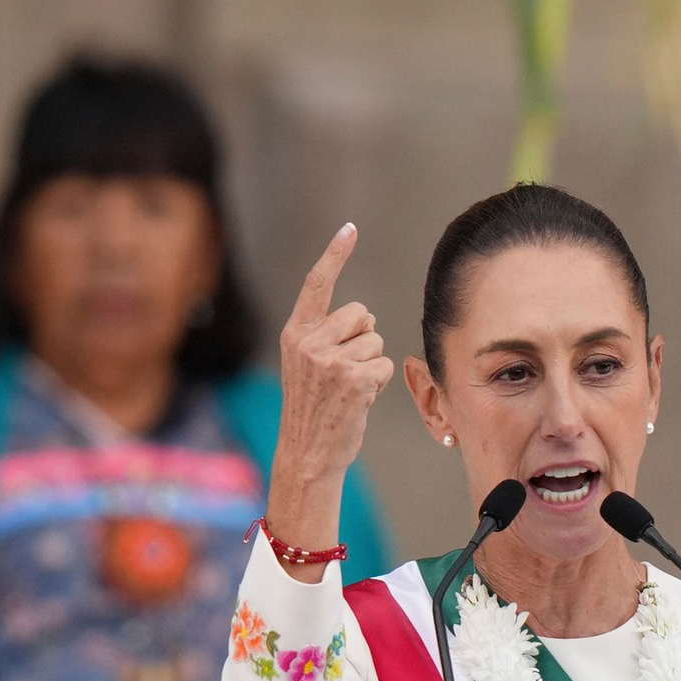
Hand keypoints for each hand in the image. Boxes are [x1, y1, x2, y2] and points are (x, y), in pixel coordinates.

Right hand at [266, 223, 393, 564]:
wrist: (308, 452)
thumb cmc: (314, 410)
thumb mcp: (305, 366)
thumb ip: (325, 337)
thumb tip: (366, 317)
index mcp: (295, 333)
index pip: (317, 284)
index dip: (335, 255)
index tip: (350, 229)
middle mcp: (309, 342)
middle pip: (362, 314)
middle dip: (364, 338)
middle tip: (345, 371)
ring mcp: (330, 360)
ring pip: (376, 341)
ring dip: (372, 364)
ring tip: (350, 390)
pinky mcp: (354, 378)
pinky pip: (385, 363)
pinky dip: (380, 381)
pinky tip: (359, 399)